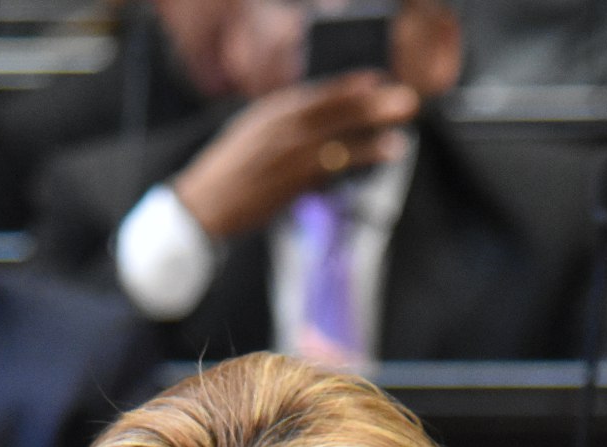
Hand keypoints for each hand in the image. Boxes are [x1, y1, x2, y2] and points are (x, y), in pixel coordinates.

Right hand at [170, 71, 417, 240]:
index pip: (317, 93)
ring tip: (403, 125)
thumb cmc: (230, 174)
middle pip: (334, 110)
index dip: (350, 86)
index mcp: (270, 112)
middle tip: (404, 99)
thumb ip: (287, 124)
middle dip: (371, 103)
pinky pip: (334, 165)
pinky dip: (363, 157)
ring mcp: (286, 154)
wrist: (202, 207)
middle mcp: (280, 127)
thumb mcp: (254, 135)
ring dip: (374, 129)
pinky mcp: (291, 181)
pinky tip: (386, 152)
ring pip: (338, 136)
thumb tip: (324, 120)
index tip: (378, 79)